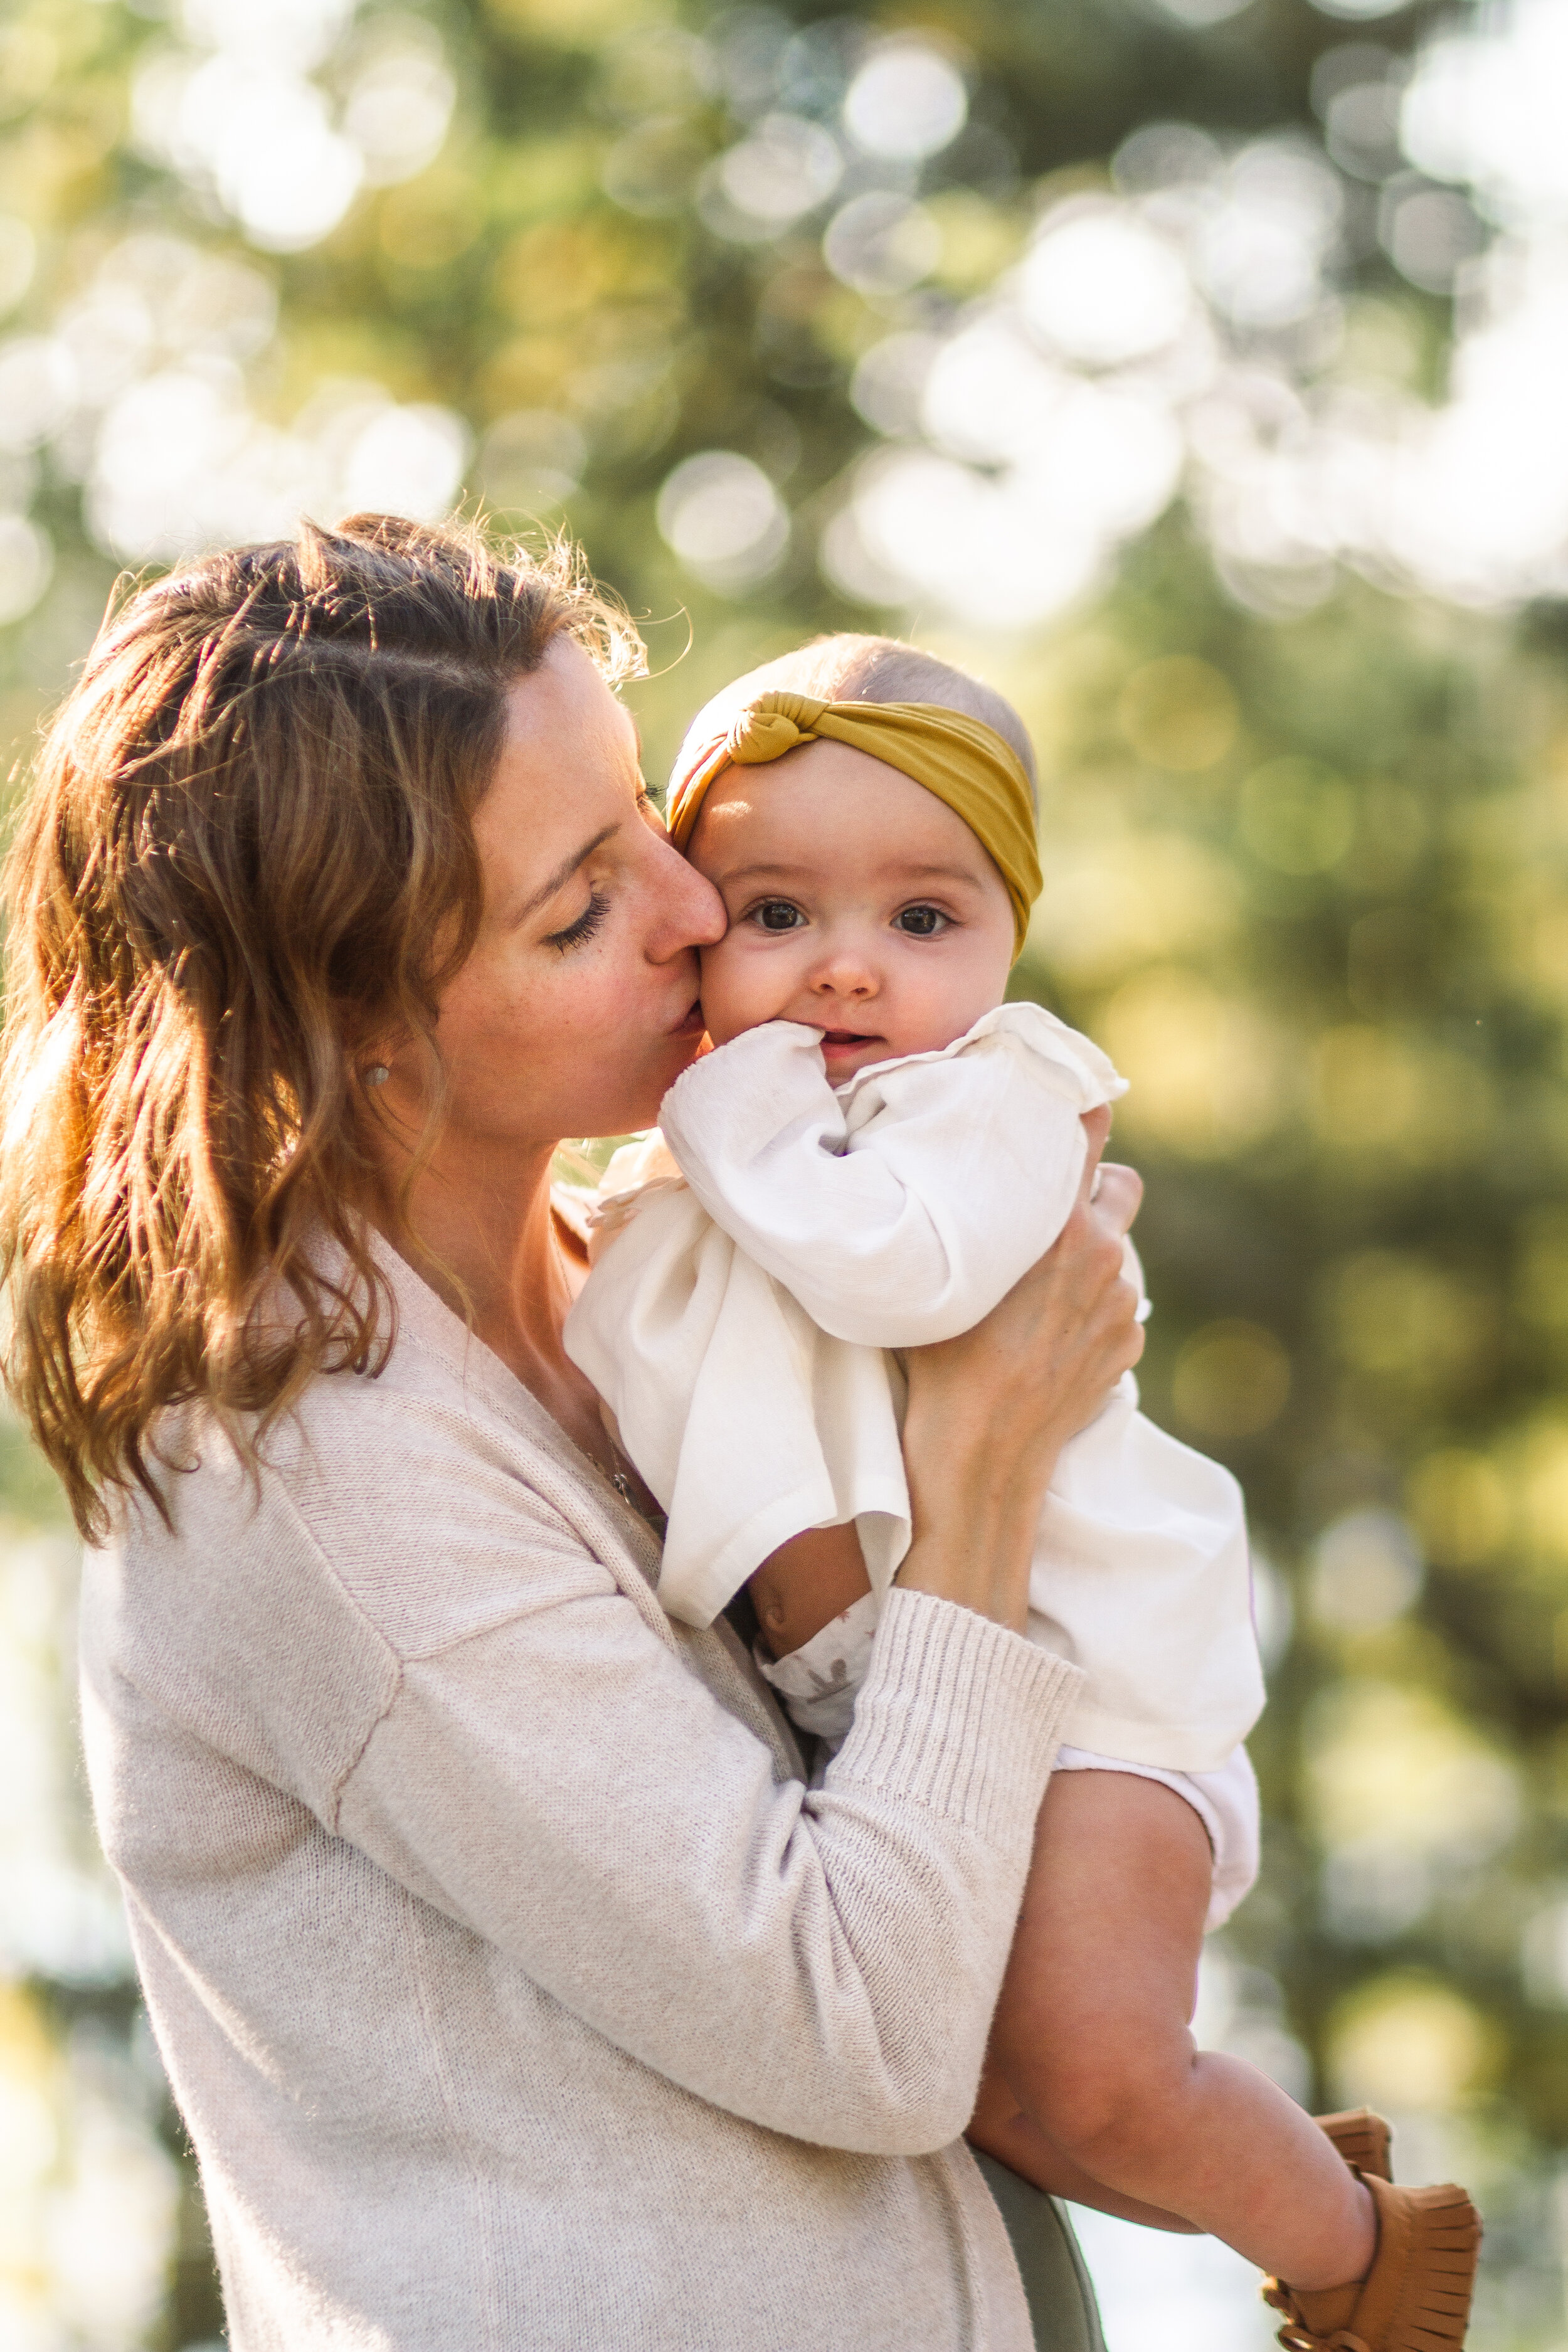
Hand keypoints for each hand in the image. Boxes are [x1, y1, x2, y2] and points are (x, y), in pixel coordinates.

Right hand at [896, 1108, 1143, 1630]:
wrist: (980, 1454)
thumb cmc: (938, 1359)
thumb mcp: (940, 1265)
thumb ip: (967, 1209)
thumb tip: (949, 1166)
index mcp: (1058, 1219)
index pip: (1090, 1128)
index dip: (1080, 1109)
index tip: (1066, 1102)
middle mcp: (1104, 1251)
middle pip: (1120, 1183)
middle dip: (1088, 1189)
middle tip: (1041, 1208)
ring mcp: (1122, 1302)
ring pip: (1117, 1247)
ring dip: (1089, 1250)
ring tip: (1035, 1283)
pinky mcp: (1128, 1343)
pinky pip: (1114, 1303)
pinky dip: (1090, 1305)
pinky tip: (1045, 1331)